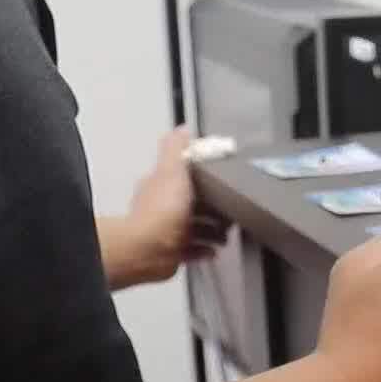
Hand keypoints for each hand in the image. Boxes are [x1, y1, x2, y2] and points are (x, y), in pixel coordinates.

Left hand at [103, 127, 228, 288]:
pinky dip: (206, 249)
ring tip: (226, 234)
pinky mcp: (173, 252)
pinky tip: (216, 250)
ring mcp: (167, 231)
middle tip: (230, 211)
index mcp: (159, 185)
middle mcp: (161, 207)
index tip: (222, 181)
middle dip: (213, 208)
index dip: (202, 178)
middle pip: (192, 204)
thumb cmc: (162, 210)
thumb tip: (182, 128)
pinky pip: (194, 250)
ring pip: (195, 228)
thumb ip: (176, 149)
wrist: (150, 249)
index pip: (183, 176)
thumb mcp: (172, 171)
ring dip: (213, 231)